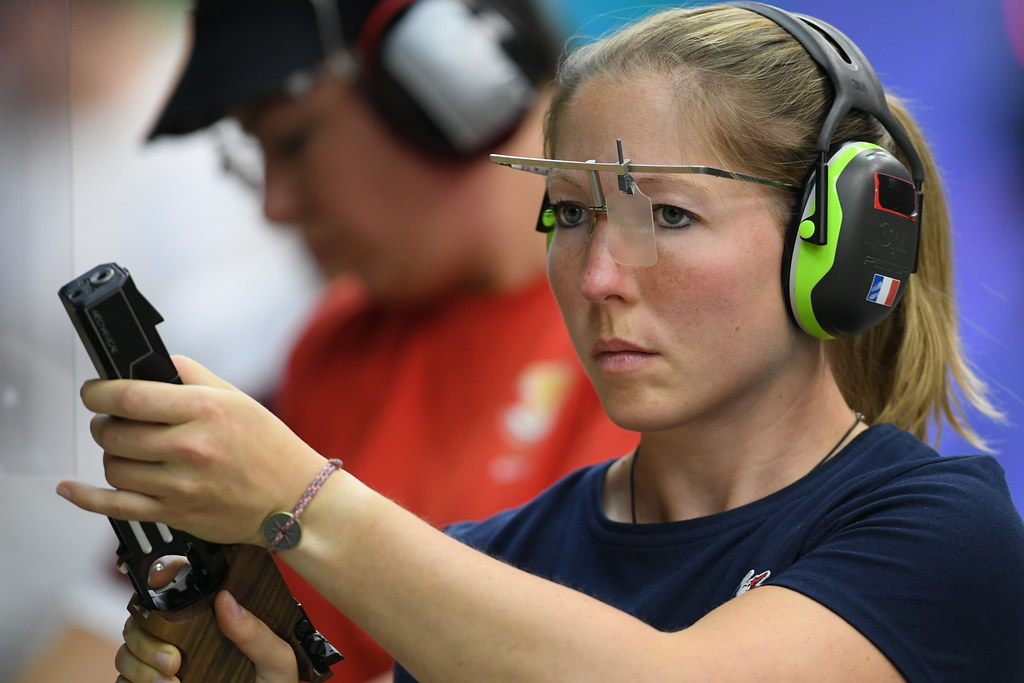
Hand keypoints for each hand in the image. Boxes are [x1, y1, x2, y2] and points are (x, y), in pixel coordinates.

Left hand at [56, 356, 324, 544]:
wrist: (295, 499)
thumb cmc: (268, 446)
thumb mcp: (237, 398)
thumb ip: (190, 376)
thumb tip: (147, 365)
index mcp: (204, 411)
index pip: (128, 396)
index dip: (98, 392)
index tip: (94, 391)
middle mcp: (190, 447)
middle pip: (113, 433)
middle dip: (105, 423)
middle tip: (114, 421)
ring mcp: (180, 485)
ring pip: (113, 467)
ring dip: (111, 454)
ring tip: (127, 449)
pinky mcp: (175, 515)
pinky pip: (115, 507)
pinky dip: (85, 497)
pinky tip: (70, 488)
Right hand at [115, 593, 298, 682]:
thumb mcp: (275, 661)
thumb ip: (256, 633)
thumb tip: (226, 599)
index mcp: (212, 625)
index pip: (175, 601)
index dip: (160, 601)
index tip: (166, 613)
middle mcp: (183, 643)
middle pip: (140, 625)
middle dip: (147, 641)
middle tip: (174, 661)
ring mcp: (164, 669)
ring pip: (126, 654)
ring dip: (139, 667)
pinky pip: (122, 682)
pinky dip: (132, 682)